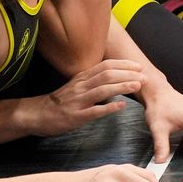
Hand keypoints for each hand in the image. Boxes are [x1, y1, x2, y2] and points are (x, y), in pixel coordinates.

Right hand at [26, 60, 145, 135]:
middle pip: (107, 75)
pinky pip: (94, 111)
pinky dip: (109, 107)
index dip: (124, 65)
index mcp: (82, 77)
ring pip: (102, 90)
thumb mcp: (76, 85)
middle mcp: (81, 85)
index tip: (139, 67)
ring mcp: (78, 100)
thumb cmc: (60, 101)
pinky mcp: (76, 116)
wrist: (38, 114)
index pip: (106, 65)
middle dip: (127, 75)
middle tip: (144, 78)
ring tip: (137, 87)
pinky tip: (121, 106)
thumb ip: (93, 80)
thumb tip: (114, 77)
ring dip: (122, 87)